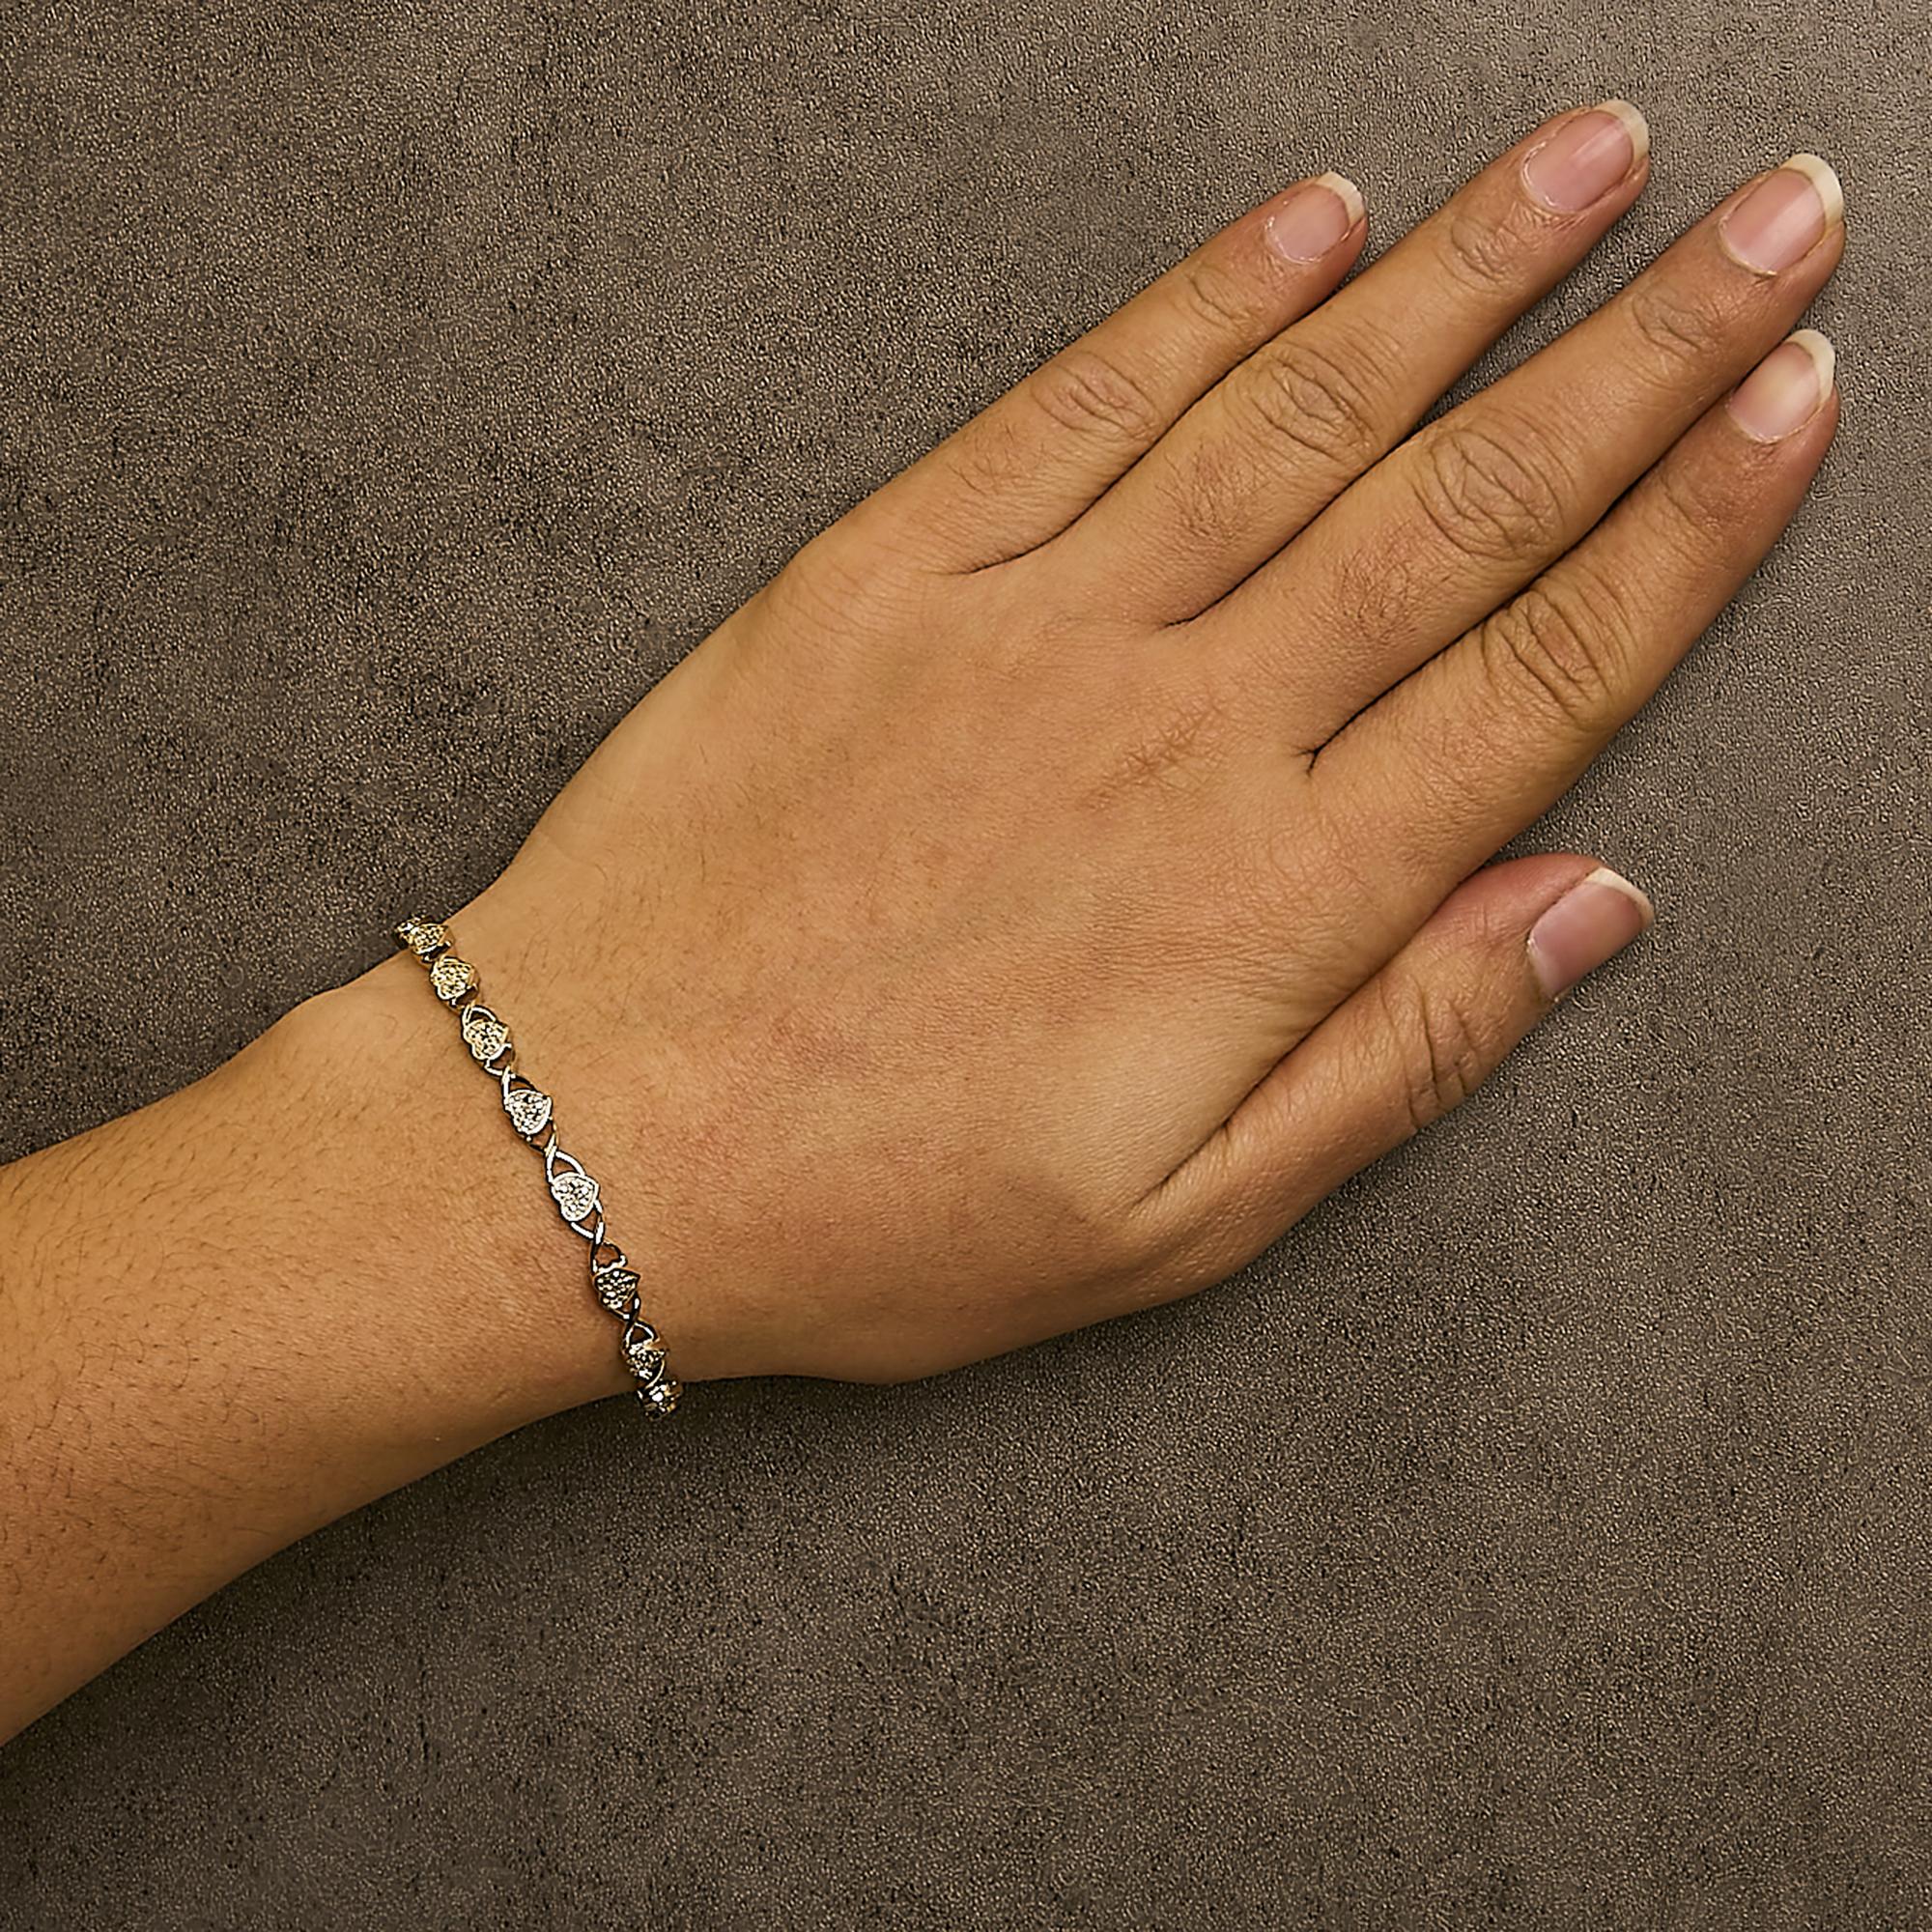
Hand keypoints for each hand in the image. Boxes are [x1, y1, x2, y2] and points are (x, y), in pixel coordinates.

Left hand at [355, 102, 1840, 1389]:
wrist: (594, 1133)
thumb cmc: (884, 1207)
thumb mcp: (1180, 1218)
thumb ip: (1399, 1050)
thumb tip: (1587, 907)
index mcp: (1273, 896)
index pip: (1543, 671)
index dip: (1694, 528)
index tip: (1795, 405)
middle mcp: (1180, 727)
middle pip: (1461, 506)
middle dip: (1640, 353)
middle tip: (1775, 226)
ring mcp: (1030, 626)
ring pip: (1295, 415)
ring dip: (1460, 274)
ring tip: (1588, 166)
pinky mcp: (887, 574)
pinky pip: (1076, 404)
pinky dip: (1203, 303)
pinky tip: (1310, 221)